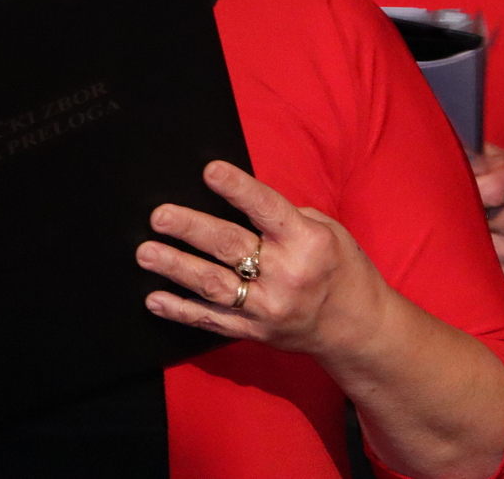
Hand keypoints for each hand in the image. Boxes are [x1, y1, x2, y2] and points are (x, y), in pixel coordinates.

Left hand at [135, 161, 388, 361]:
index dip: (236, 188)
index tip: (209, 171)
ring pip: (213, 285)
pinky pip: (211, 320)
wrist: (357, 329)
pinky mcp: (254, 332)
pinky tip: (154, 298)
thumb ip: (283, 217)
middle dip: (190, 229)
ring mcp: (268, 308)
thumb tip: (238, 199)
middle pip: (230, 246)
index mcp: (306, 242)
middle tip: (159, 216)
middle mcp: (286, 275)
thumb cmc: (340, 268)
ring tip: (146, 252)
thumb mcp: (326, 230)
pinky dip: (180, 310)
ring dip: (175, 267)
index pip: (265, 209)